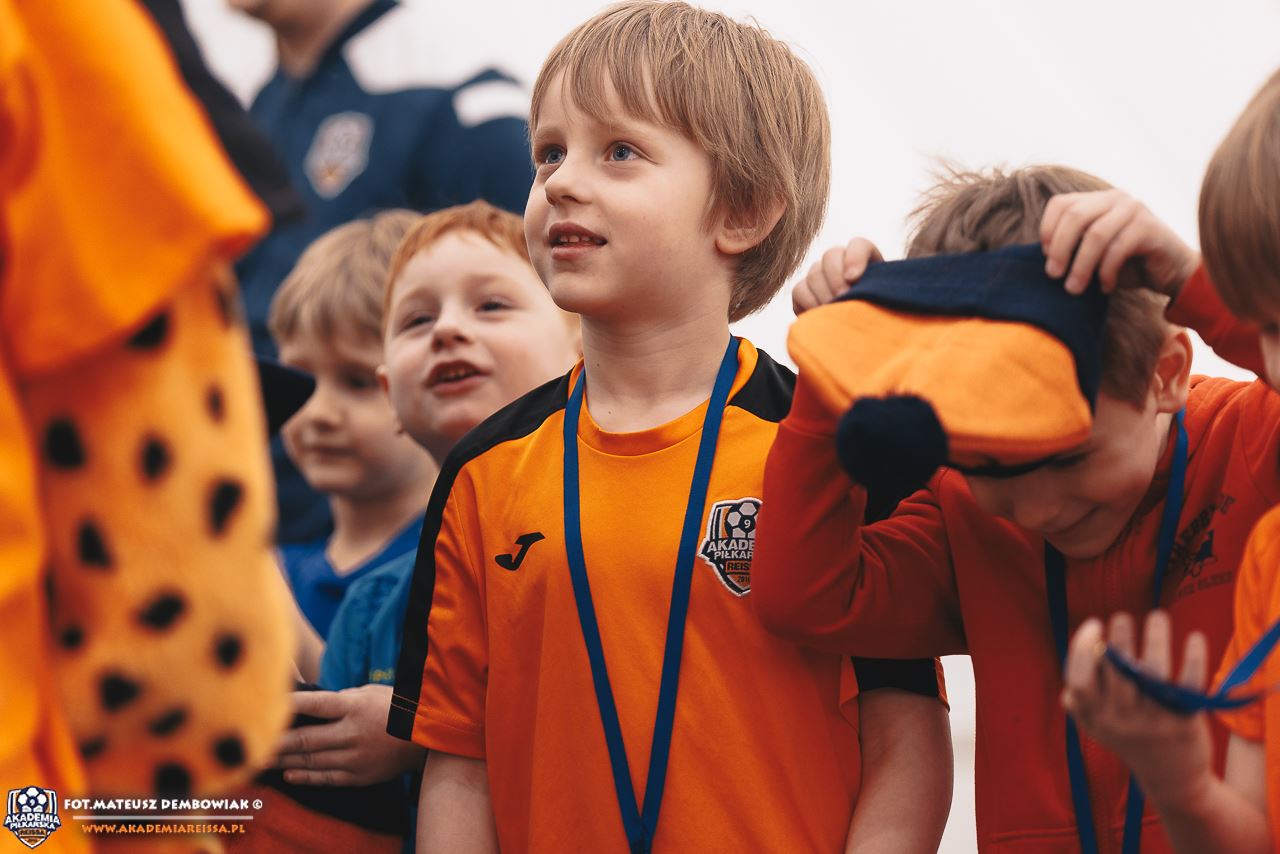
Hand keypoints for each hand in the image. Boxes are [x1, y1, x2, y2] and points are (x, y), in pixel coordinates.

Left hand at [274, 684, 425, 785]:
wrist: (428, 736)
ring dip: (285, 761)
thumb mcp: (369, 692)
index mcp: (355, 707)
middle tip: (252, 743)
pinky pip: (327, 777)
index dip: (288, 705)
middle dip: (276, 742)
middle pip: (305, 739)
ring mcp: (356, 757)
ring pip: (312, 760)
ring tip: (263, 760)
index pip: (314, 704)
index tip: (267, 706)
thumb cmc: (396, 707)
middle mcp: (352, 733)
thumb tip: (309, 705)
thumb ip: (340, 699)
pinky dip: (306, 776)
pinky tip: (289, 775)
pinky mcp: (360, 775)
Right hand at [792, 238, 883, 314]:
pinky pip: (799, 290)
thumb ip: (882, 288)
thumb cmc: (879, 311)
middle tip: (843, 299)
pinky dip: (809, 302)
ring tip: (835, 312)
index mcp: (865, 257)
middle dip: (836, 279)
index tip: (854, 278)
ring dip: (824, 294)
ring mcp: (818, 274)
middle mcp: (839, 260)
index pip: (859, 245)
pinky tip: (821, 315)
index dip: (854, 258)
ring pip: (814, 273)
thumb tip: (861, 286)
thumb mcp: (886, 297)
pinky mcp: (803, 291)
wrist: (863, 327)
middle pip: (831, 255)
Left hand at [1040, 190, 1198, 296]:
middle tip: (1053, 276)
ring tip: (1074, 289)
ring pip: (1096, 235)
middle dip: (1060, 248)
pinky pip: (1118, 248)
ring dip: (1081, 265)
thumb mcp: (1091, 253)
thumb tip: (1040, 257)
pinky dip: (1106, 271)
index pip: (1060, 204)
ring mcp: (1134, 209)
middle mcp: (1114, 198)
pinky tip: (1104, 287)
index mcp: (1096, 200)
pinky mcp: (1149, 227)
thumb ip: (1071, 247)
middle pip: (1075, 216)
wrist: (1170, 271)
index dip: (1047, 229)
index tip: (1044, 257)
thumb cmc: (1125, 264)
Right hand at [1062, 610, 1213, 807]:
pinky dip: (1194, 659)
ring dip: (1155, 639)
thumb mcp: (1097, 727)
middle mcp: (1121, 720)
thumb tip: (1076, 667)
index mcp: (1096, 716)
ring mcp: (1153, 721)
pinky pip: (1189, 686)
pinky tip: (1196, 638)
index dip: (1082, 648)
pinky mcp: (1185, 723)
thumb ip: (1082, 701)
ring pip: (1152, 673)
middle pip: (1118, 671)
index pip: (1080, 680)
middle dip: (1120, 638)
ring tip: (1157, 617)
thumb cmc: (1130, 743)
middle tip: (1123, 618)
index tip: (1095, 625)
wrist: (1172, 782)